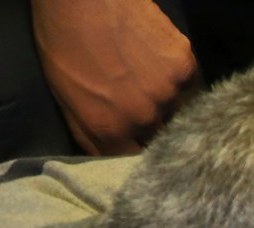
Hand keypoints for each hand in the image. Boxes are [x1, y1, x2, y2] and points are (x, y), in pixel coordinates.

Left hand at [31, 0, 198, 154]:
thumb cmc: (63, 41)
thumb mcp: (64, 95)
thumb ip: (90, 133)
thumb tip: (110, 158)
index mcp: (110, 129)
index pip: (135, 160)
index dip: (137, 150)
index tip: (136, 140)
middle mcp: (144, 117)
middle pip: (161, 136)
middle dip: (154, 126)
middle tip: (140, 101)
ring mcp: (168, 91)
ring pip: (180, 111)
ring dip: (169, 102)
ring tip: (151, 80)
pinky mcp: (185, 66)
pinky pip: (190, 85)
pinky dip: (178, 78)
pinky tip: (160, 61)